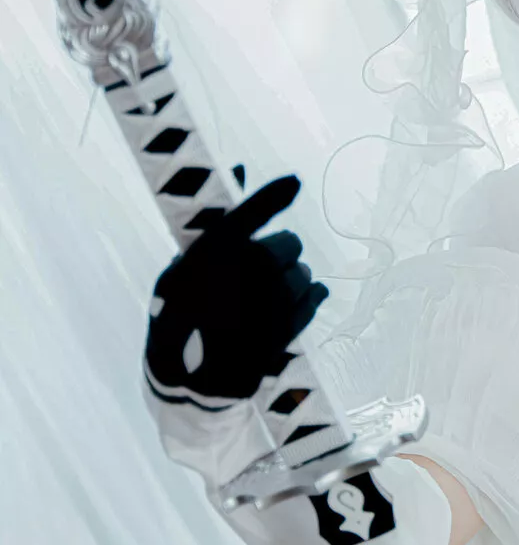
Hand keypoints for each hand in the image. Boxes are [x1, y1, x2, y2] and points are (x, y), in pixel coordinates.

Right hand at [144, 172, 327, 410]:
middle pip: (288, 245)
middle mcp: (242, 274)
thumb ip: (217, 218)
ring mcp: (267, 304)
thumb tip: (239, 166)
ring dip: (291, 281)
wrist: (186, 378)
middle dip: (278, 254)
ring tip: (263, 298)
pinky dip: (307, 299)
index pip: (247, 214)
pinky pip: (314, 299)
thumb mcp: (182, 267)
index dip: (271, 195)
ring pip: (302, 274)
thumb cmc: (179, 315)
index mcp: (209, 256)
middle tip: (256, 270)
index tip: (293, 182)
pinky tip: (290, 305)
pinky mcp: (286, 329)